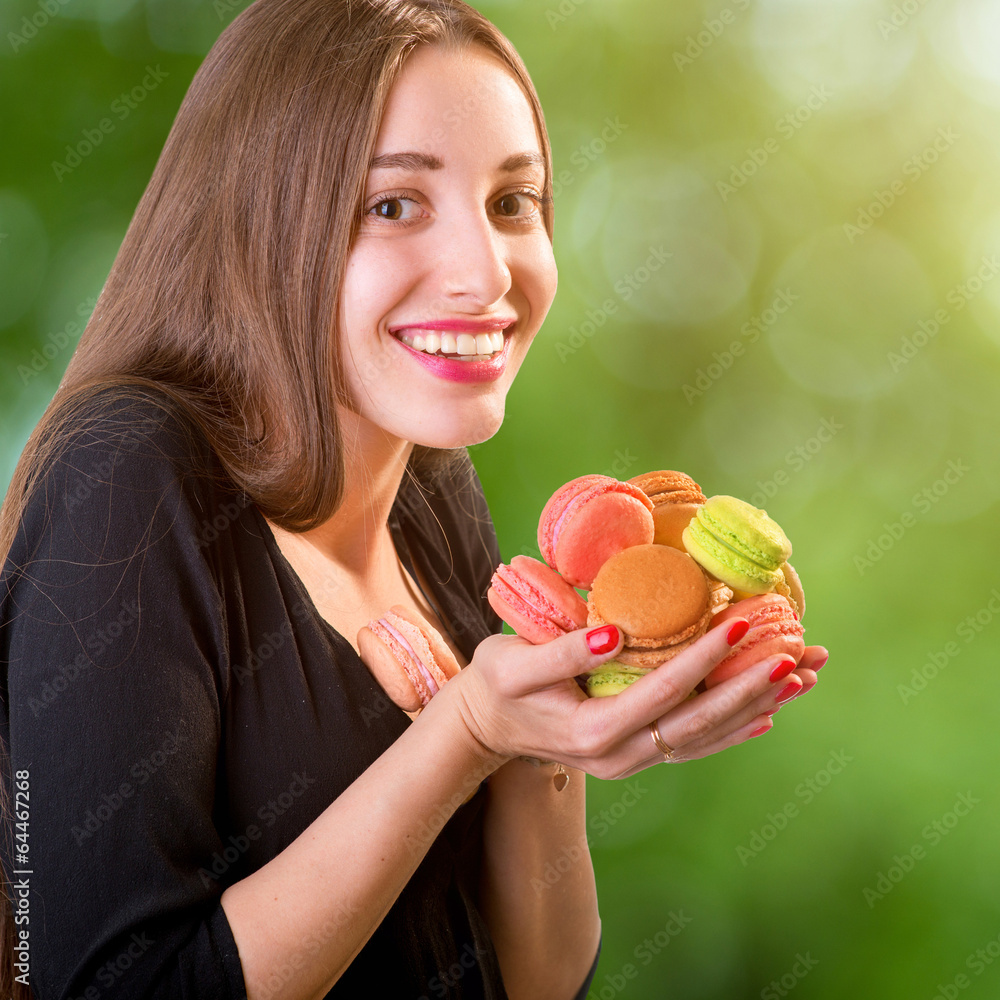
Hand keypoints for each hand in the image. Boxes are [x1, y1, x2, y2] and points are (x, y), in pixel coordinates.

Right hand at [448, 618, 827, 779]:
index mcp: (593, 731)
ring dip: (754, 707)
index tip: (743, 624)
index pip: (664, 690)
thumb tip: (615, 634)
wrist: (484, 727)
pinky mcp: (635, 756)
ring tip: (799, 677)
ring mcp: (630, 761)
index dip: (705, 656)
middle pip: (699, 722)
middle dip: (750, 687)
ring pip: (705, 738)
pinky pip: (695, 746)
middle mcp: (620, 756)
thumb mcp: (513, 662)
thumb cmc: (496, 685)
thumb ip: (563, 651)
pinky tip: (767, 713)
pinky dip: (733, 729)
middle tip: (796, 654)